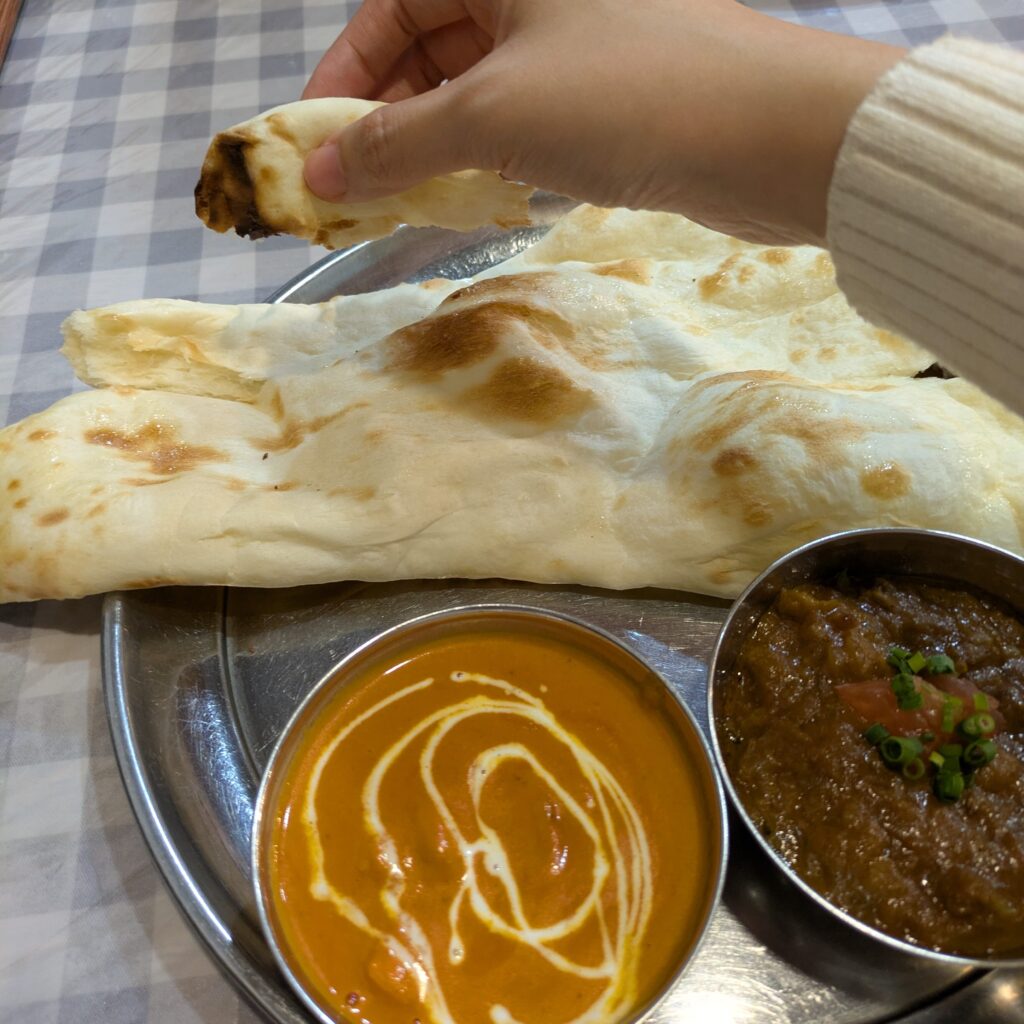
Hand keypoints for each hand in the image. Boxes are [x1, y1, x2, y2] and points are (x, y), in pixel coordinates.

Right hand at [303, 0, 903, 244]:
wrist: (772, 137)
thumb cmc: (630, 95)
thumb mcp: (492, 113)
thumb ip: (398, 143)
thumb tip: (320, 172)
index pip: (394, 6)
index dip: (345, 75)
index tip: (313, 140)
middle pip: (431, 48)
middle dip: (385, 118)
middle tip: (353, 186)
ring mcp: (577, 49)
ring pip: (477, 93)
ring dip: (433, 147)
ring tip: (400, 202)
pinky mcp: (608, 104)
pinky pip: (522, 126)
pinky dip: (486, 162)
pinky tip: (466, 199)